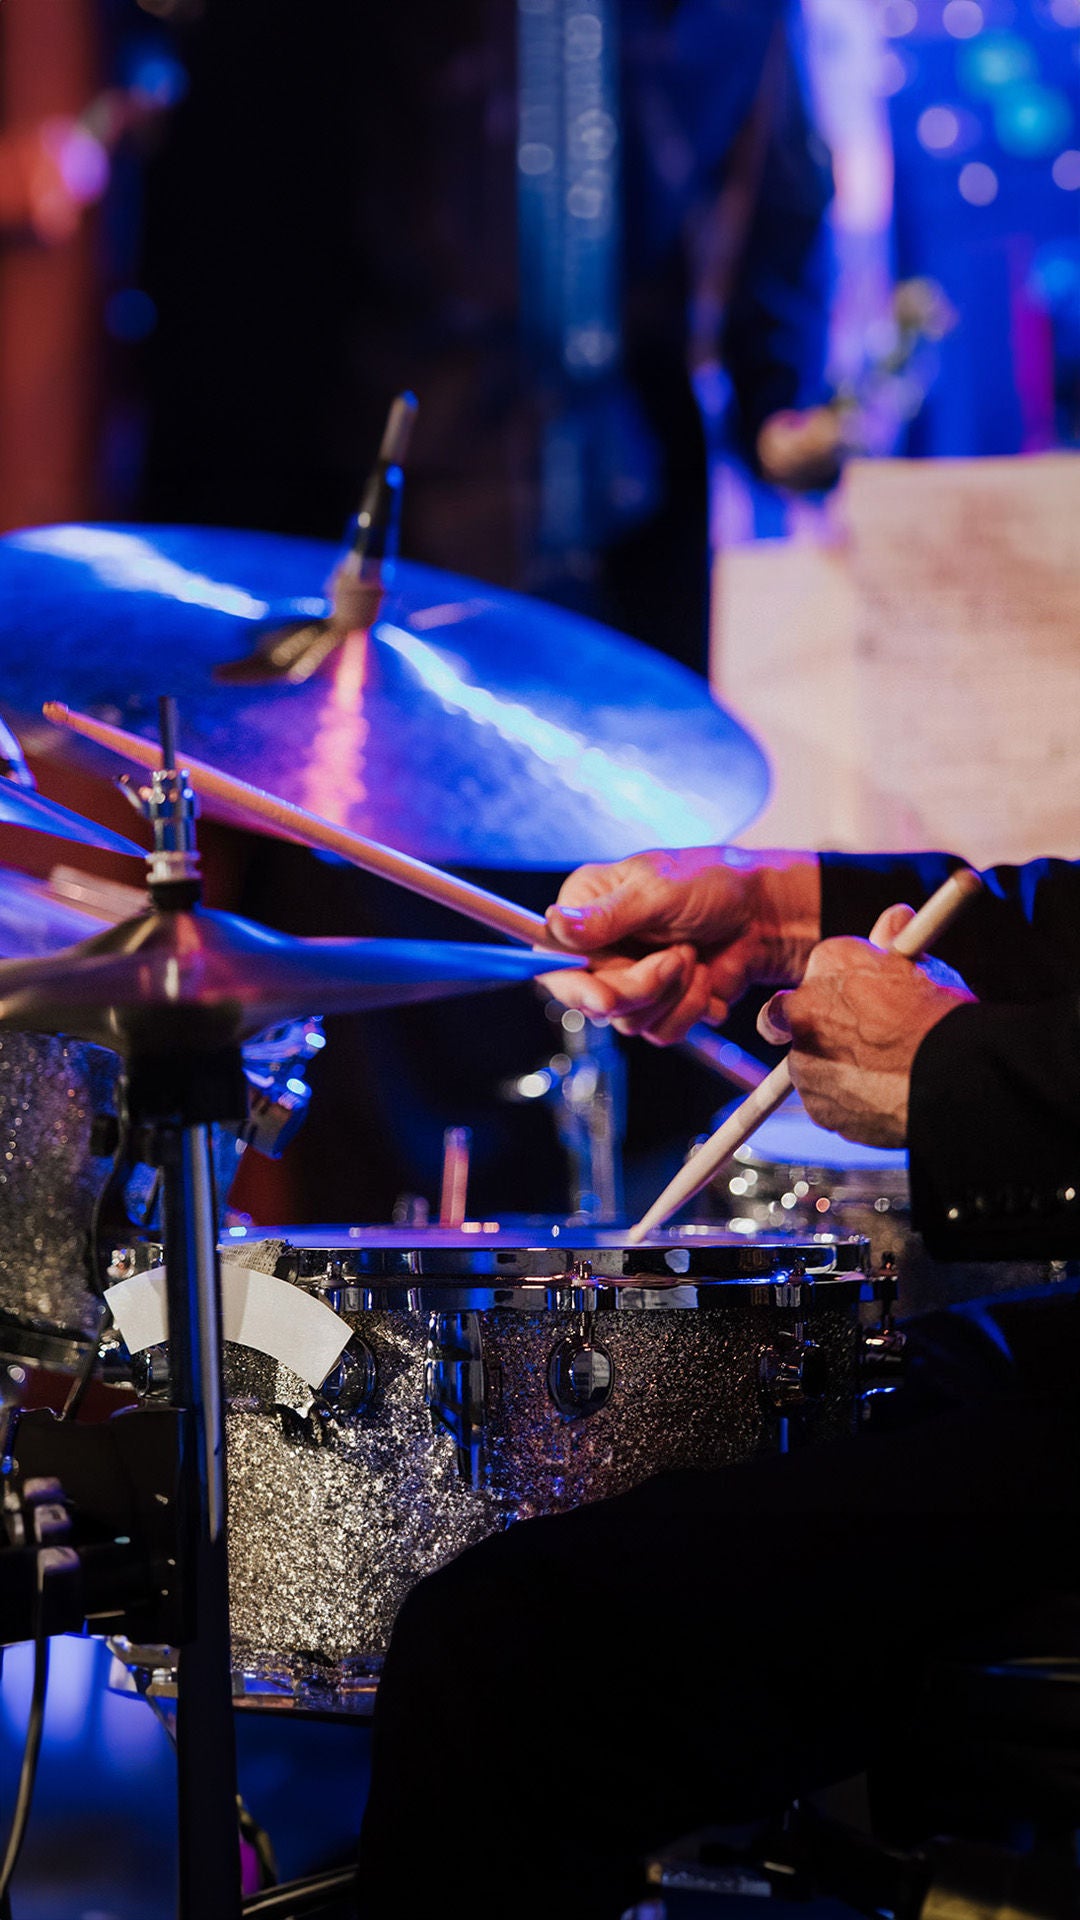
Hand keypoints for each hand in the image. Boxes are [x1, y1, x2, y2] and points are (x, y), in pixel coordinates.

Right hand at [538, 847, 819, 1044]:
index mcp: (587, 908)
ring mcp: (630, 979)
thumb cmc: (713, 884)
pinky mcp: (660, 1005)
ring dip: (673, 994)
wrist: (765, 913)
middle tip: (678, 958)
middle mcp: (602, 948)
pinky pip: (662, 1032)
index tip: (604, 997)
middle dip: (642, 986)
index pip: (552, 960)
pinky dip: (692, 1008)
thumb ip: (608, 915)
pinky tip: (707, 976)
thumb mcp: (658, 890)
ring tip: (695, 956)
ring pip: (630, 1021)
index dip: (573, 986)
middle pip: (594, 999)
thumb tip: (553, 924)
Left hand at [758, 904, 974, 1146]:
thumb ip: (896, 941)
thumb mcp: (922, 964)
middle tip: (855, 1040)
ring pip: (810, 1064)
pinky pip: (826, 1102)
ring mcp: (803, 1059)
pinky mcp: (815, 1104)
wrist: (947, 1071)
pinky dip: (847, 1102)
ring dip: (834, 1068)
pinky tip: (883, 1096)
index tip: (856, 1001)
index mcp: (828, 961)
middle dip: (818, 1028)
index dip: (838, 991)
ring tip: (884, 1073)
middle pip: (798, 1018)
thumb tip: (896, 916)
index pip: (820, 973)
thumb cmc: (939, 1012)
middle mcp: (802, 1007)